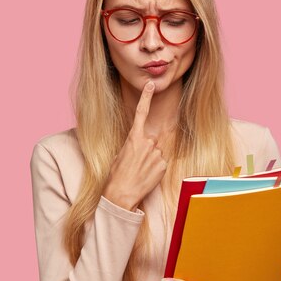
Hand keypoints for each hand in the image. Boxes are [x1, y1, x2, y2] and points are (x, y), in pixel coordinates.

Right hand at [103, 81, 167, 210]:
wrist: (121, 195)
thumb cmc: (116, 175)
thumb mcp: (120, 155)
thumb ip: (133, 145)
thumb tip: (141, 145)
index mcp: (133, 137)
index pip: (141, 113)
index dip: (146, 97)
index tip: (151, 85)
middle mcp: (147, 143)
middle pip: (151, 141)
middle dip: (145, 150)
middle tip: (135, 164)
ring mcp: (157, 154)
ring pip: (156, 153)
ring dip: (150, 160)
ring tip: (140, 172)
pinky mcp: (163, 165)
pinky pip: (161, 163)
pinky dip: (155, 169)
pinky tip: (146, 177)